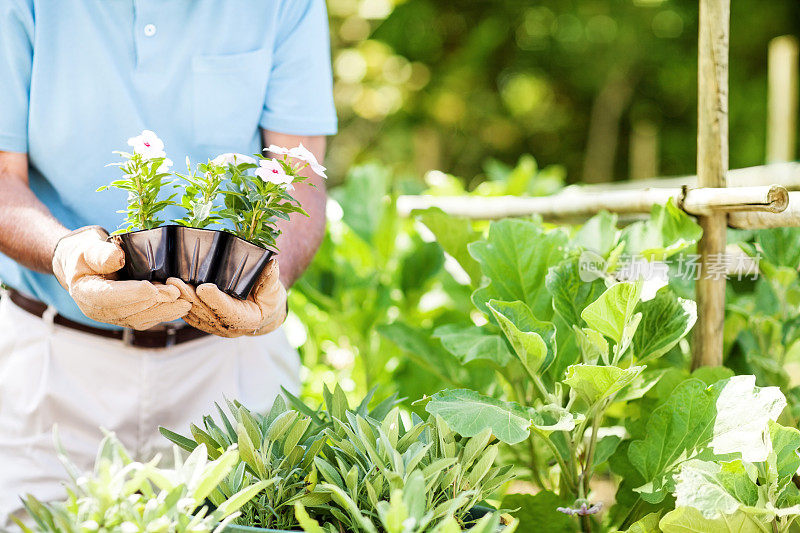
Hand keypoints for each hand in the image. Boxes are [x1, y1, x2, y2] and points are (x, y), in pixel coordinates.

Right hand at [52, 226, 190, 329]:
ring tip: (186, 301)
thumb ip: (101, 253)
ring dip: (165, 311)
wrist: (83, 266)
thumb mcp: (88, 247)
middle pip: (130, 311)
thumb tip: (117, 257)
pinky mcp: (127, 317)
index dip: (131, 294)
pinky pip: (147, 319)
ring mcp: (114, 316)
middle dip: (156, 302)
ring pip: (142, 318)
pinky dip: (165, 312)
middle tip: (178, 293)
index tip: (152, 288)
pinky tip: (181, 305)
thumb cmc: (85, 253)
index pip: (108, 297)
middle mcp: (99, 311)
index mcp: (86, 293)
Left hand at [166, 259, 286, 337]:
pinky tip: (166, 291)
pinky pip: (188, 314)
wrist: (262, 314)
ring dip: (178, 300)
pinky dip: (177, 303)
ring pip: (193, 314)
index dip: (216, 300)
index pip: (228, 311)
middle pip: (205, 312)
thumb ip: (270, 279)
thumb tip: (271, 265)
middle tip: (175, 282)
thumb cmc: (268, 299)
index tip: (204, 288)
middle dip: (189, 297)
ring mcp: (214, 327)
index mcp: (246, 320)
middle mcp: (227, 328)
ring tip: (166, 283)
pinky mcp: (204, 322)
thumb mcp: (274, 290)